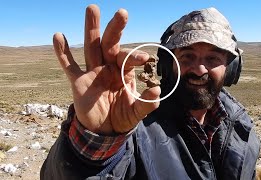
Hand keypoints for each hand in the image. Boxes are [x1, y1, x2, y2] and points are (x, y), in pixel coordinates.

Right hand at [53, 4, 159, 133]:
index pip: (128, 59)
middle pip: (111, 44)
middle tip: (122, 12)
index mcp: (124, 72)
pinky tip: (58, 36)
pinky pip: (69, 66)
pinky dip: (63, 53)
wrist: (105, 130)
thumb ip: (147, 103)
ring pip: (91, 47)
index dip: (134, 57)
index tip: (144, 59)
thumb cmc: (122, 116)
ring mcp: (92, 72)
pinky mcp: (78, 82)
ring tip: (92, 8)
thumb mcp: (136, 111)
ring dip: (91, 29)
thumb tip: (157, 90)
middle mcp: (108, 67)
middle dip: (116, 29)